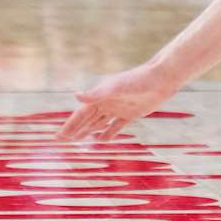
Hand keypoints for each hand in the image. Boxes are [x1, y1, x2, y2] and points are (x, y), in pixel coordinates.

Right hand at [59, 58, 180, 140]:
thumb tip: (75, 96)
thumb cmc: (137, 81)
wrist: (160, 79)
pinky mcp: (131, 113)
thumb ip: (96, 94)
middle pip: (87, 119)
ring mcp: (118, 108)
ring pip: (99, 122)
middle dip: (75, 129)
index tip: (59, 136)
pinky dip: (108, 133)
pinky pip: (116, 126)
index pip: (81, 114)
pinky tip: (102, 140)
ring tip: (78, 140)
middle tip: (62, 140)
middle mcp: (107, 102)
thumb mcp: (116, 88)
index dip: (70, 125)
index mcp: (100, 96)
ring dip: (88, 131)